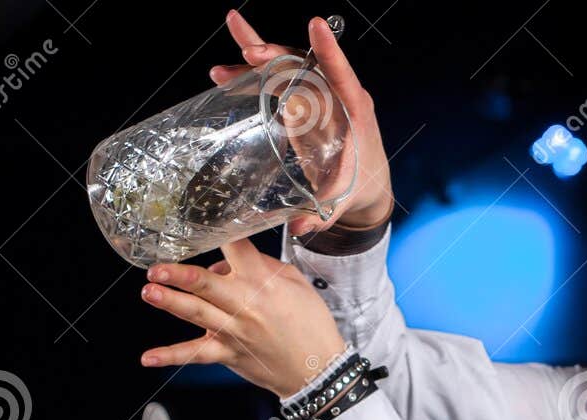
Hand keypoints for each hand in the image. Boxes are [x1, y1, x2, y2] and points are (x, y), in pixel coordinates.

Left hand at [139, 237, 347, 399]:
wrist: (318, 369)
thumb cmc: (310, 325)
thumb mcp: (296, 283)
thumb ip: (264, 266)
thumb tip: (230, 262)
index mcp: (263, 282)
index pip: (236, 249)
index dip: (218, 234)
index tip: (199, 223)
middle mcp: (246, 305)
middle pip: (207, 284)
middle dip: (179, 274)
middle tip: (156, 268)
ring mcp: (234, 331)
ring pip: (197, 313)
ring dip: (171, 302)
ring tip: (149, 291)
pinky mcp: (228, 354)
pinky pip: (196, 354)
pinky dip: (171, 356)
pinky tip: (148, 357)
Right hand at [208, 9, 392, 236]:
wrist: (364, 186)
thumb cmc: (361, 187)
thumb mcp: (343, 199)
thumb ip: (324, 213)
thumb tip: (302, 228)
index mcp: (354, 110)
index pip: (340, 74)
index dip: (328, 50)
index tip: (316, 25)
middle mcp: (334, 95)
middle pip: (304, 65)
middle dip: (276, 56)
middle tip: (251, 52)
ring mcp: (316, 95)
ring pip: (284, 67)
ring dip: (253, 62)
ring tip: (222, 66)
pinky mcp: (301, 101)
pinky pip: (274, 81)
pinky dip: (250, 77)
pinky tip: (223, 74)